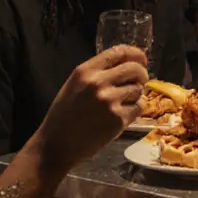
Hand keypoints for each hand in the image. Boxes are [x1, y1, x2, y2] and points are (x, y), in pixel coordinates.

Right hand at [32, 45, 148, 170]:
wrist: (56, 145)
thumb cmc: (64, 116)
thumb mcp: (74, 85)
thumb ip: (97, 73)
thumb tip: (128, 64)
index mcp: (84, 71)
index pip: (118, 52)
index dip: (135, 54)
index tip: (142, 59)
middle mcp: (98, 83)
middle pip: (135, 69)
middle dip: (141, 74)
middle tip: (139, 82)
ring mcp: (109, 101)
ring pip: (138, 89)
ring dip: (136, 95)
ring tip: (122, 103)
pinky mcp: (118, 119)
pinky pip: (138, 107)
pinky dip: (134, 110)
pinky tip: (121, 115)